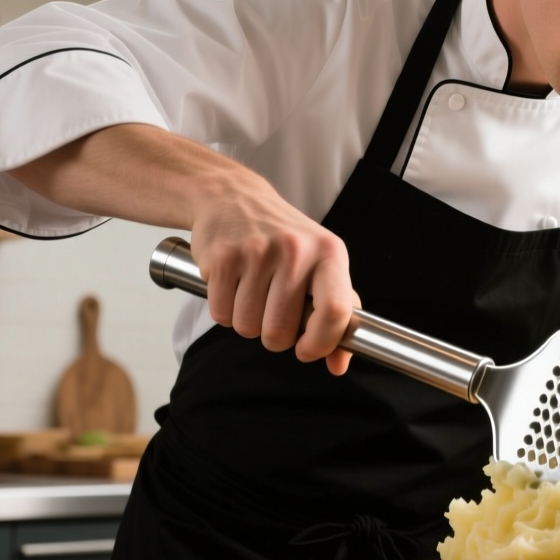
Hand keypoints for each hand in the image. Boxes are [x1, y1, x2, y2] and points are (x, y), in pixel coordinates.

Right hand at [189, 171, 359, 373]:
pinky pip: (221, 314)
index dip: (320, 343)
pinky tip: (232, 285)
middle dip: (273, 336)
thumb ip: (337, 312)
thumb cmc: (283, 238)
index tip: (307, 350)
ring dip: (247, 323)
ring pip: (247, 328)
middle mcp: (295, 250)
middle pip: (280, 332)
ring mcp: (257, 252)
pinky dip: (224, 310)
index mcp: (329, 253)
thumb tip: (339, 363)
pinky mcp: (222, 257)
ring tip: (251, 294)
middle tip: (272, 312)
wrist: (233, 196)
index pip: (336, 311)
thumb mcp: (320, 263)